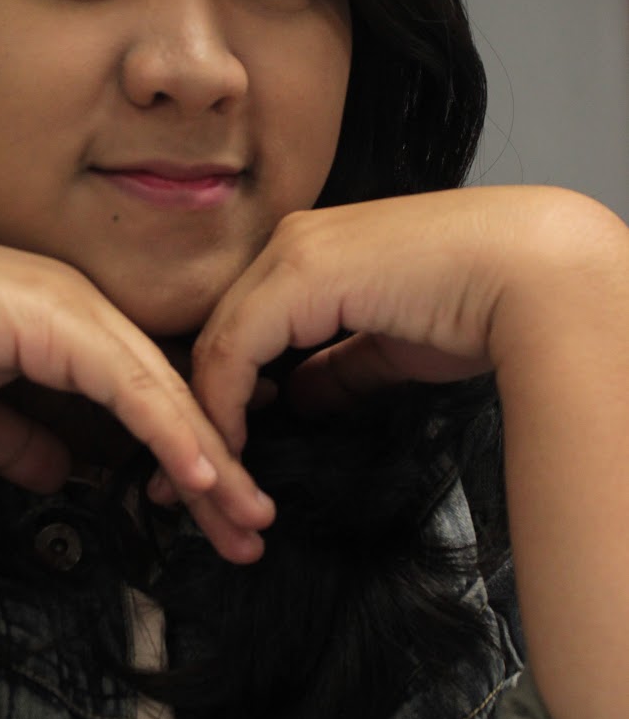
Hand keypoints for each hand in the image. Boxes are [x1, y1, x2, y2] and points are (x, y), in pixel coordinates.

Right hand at [0, 219, 273, 560]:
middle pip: (170, 397)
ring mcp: (73, 308)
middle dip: (218, 470)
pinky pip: (133, 386)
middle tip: (254, 531)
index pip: (143, 396)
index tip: (216, 514)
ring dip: (213, 463)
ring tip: (248, 523)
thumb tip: (59, 472)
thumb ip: (14, 437)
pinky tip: (206, 479)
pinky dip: (173, 433)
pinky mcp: (59, 318)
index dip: (184, 454)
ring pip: (165, 393)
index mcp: (60, 324)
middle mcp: (79, 310)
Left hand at [182, 185, 623, 456]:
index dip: (225, 389)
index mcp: (313, 251)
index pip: (243, 325)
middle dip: (202, 406)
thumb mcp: (389, 345)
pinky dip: (227, 402)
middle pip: (222, 331)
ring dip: (212, 414)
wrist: (529, 276)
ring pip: (220, 341)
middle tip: (188, 473)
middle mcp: (293, 242)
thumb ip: (338, 365)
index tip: (223, 447)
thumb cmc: (478, 307)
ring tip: (207, 476)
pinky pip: (236, 347)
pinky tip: (235, 448)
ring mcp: (292, 252)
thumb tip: (299, 396)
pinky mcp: (299, 275)